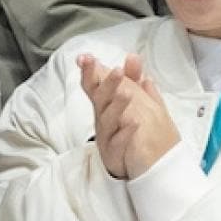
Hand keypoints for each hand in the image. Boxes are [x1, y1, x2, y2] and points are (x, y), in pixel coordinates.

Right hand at [78, 53, 180, 180]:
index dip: (89, 72)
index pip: (94, 85)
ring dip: (117, 106)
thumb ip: (133, 78)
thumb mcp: (133, 100)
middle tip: (117, 71)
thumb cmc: (127, 129)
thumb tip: (133, 57)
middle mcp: (102, 118)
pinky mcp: (114, 153)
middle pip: (101, 100)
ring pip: (108, 120)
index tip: (85, 58)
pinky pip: (119, 142)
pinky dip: (126, 133)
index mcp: (105, 105)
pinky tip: (135, 123)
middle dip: (107, 84)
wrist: (134, 164)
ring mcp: (107, 136)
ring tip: (127, 93)